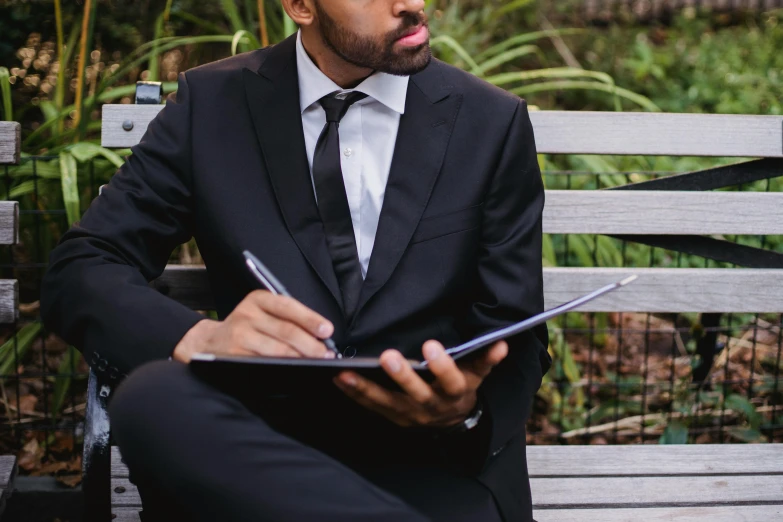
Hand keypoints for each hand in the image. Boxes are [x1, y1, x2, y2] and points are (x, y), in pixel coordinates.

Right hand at [172, 290, 333, 362]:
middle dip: (311, 344)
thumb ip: (287, 318)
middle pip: (286, 330)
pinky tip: (295, 371)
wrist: (210, 342)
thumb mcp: (262, 313)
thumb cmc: (248, 327)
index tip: (327, 331)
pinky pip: (265, 363)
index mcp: (258, 299)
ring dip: (301, 358)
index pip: (288, 306)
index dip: (310, 319)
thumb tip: (321, 334)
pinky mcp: (235, 356)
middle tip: (327, 354)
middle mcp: (247, 314)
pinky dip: (283, 369)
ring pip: (278, 349)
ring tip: (316, 363)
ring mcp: (240, 335)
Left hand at [334, 340, 507, 428]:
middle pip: (417, 393)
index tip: (432, 346)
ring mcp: (410, 414)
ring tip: (345, 373)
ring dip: (365, 388)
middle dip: (402, 376)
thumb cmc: (461, 388)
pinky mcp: (392, 417)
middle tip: (388, 357)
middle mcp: (431, 406)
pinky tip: (339, 379)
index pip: (452, 381)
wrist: (452, 423)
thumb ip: (486, 359)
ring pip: (387, 403)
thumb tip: (501, 342)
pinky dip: (354, 394)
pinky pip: (371, 406)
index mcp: (455, 393)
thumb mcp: (477, 376)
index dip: (443, 366)